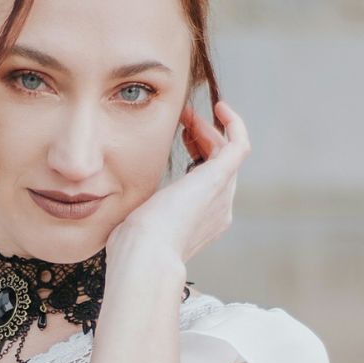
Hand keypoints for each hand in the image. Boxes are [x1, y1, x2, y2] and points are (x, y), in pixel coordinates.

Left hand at [106, 100, 250, 265]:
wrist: (145, 255)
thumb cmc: (133, 247)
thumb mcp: (138, 224)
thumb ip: (141, 212)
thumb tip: (123, 204)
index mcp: (201, 222)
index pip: (207, 182)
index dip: (197, 155)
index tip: (179, 138)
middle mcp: (218, 209)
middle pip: (219, 166)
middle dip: (204, 140)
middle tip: (184, 121)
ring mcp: (222, 194)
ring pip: (226, 154)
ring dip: (209, 130)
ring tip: (188, 115)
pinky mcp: (220, 178)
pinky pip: (239, 146)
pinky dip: (234, 125)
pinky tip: (220, 107)